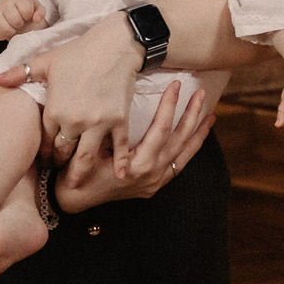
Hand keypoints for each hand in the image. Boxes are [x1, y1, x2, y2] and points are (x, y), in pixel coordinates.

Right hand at [0, 0, 47, 40]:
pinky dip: (3, 35)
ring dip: (11, 31)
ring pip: (4, 29)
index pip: (26, 11)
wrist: (12, 6)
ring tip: (13, 25)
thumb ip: (40, 12)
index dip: (28, 16)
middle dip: (20, 23)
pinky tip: (6, 28)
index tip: (26, 14)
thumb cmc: (26, 8)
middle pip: (15, 20)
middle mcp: (3, 2)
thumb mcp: (37, 8)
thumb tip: (36, 19)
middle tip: (19, 21)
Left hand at [0, 17, 140, 172]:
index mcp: (54, 110)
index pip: (45, 140)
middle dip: (59, 163)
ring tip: (75, 184)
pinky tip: (119, 177)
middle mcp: (74, 121)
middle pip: (64, 152)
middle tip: (58, 169)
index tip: (44, 156)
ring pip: (86, 158)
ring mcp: (98, 123)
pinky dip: (120, 164)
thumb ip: (17, 74)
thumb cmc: (78, 52)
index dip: (44, 151)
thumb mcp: (44, 61)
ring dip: (80, 174)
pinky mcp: (118, 121)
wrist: (115, 44)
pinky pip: (119, 148)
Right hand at [53, 83, 211, 211]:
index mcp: (138, 165)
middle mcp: (151, 175)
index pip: (161, 129)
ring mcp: (154, 182)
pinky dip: (188, 150)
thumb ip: (107, 131)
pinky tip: (195, 138)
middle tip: (200, 93)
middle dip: (191, 115)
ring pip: (183, 154)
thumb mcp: (88, 149)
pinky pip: (178, 165)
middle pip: (179, 140)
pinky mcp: (153, 185)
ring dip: (197, 133)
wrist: (72, 199)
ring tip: (210, 115)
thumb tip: (120, 100)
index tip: (176, 84)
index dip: (170, 105)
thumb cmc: (77, 170)